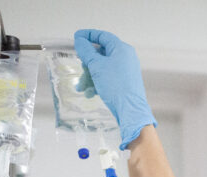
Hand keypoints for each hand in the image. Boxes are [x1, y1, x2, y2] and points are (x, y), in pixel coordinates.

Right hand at [74, 29, 155, 149]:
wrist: (130, 111)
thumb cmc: (116, 87)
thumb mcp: (97, 66)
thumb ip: (86, 51)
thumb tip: (80, 40)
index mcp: (121, 49)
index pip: (103, 36)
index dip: (88, 35)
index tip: (76, 37)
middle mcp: (126, 57)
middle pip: (101, 54)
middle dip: (88, 63)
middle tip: (80, 68)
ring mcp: (126, 70)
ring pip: (102, 68)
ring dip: (90, 76)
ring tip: (82, 87)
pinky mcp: (125, 82)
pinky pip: (108, 78)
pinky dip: (98, 83)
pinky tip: (90, 93)